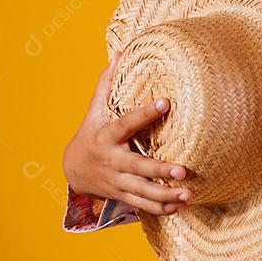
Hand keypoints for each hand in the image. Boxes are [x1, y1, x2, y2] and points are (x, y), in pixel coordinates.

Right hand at [62, 54, 192, 215]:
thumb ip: (107, 83)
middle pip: (138, 168)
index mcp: (107, 137)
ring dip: (166, 196)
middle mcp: (112, 162)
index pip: (127, 123)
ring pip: (143, 192)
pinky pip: (143, 205)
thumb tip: (118, 52)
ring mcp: (117, 182)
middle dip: (160, 171)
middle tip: (183, 171)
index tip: (166, 101)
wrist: (72, 169)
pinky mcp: (122, 195)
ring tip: (189, 195)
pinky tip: (182, 206)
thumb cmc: (90, 132)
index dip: (145, 113)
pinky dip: (162, 208)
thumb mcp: (94, 109)